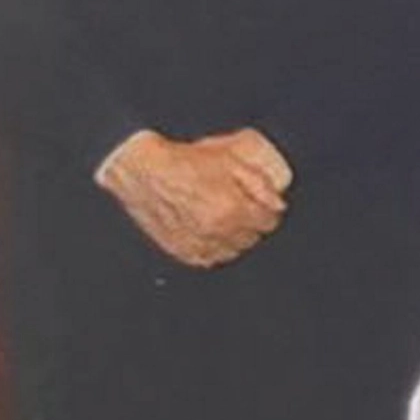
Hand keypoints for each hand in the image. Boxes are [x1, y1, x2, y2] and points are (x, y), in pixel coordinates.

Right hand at [96, 130, 288, 267]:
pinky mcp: (180, 250)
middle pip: (252, 238)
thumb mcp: (230, 160)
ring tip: (227, 219)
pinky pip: (209, 259)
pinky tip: (211, 232)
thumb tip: (277, 203)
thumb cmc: (182, 162)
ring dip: (235, 237)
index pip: (269, 221)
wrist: (142, 170)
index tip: (262, 204)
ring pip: (233, 251)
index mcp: (231, 208)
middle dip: (253, 223)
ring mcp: (197, 243)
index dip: (267, 210)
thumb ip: (260, 184)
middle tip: (243, 208)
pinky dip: (215, 248)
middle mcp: (215, 230)